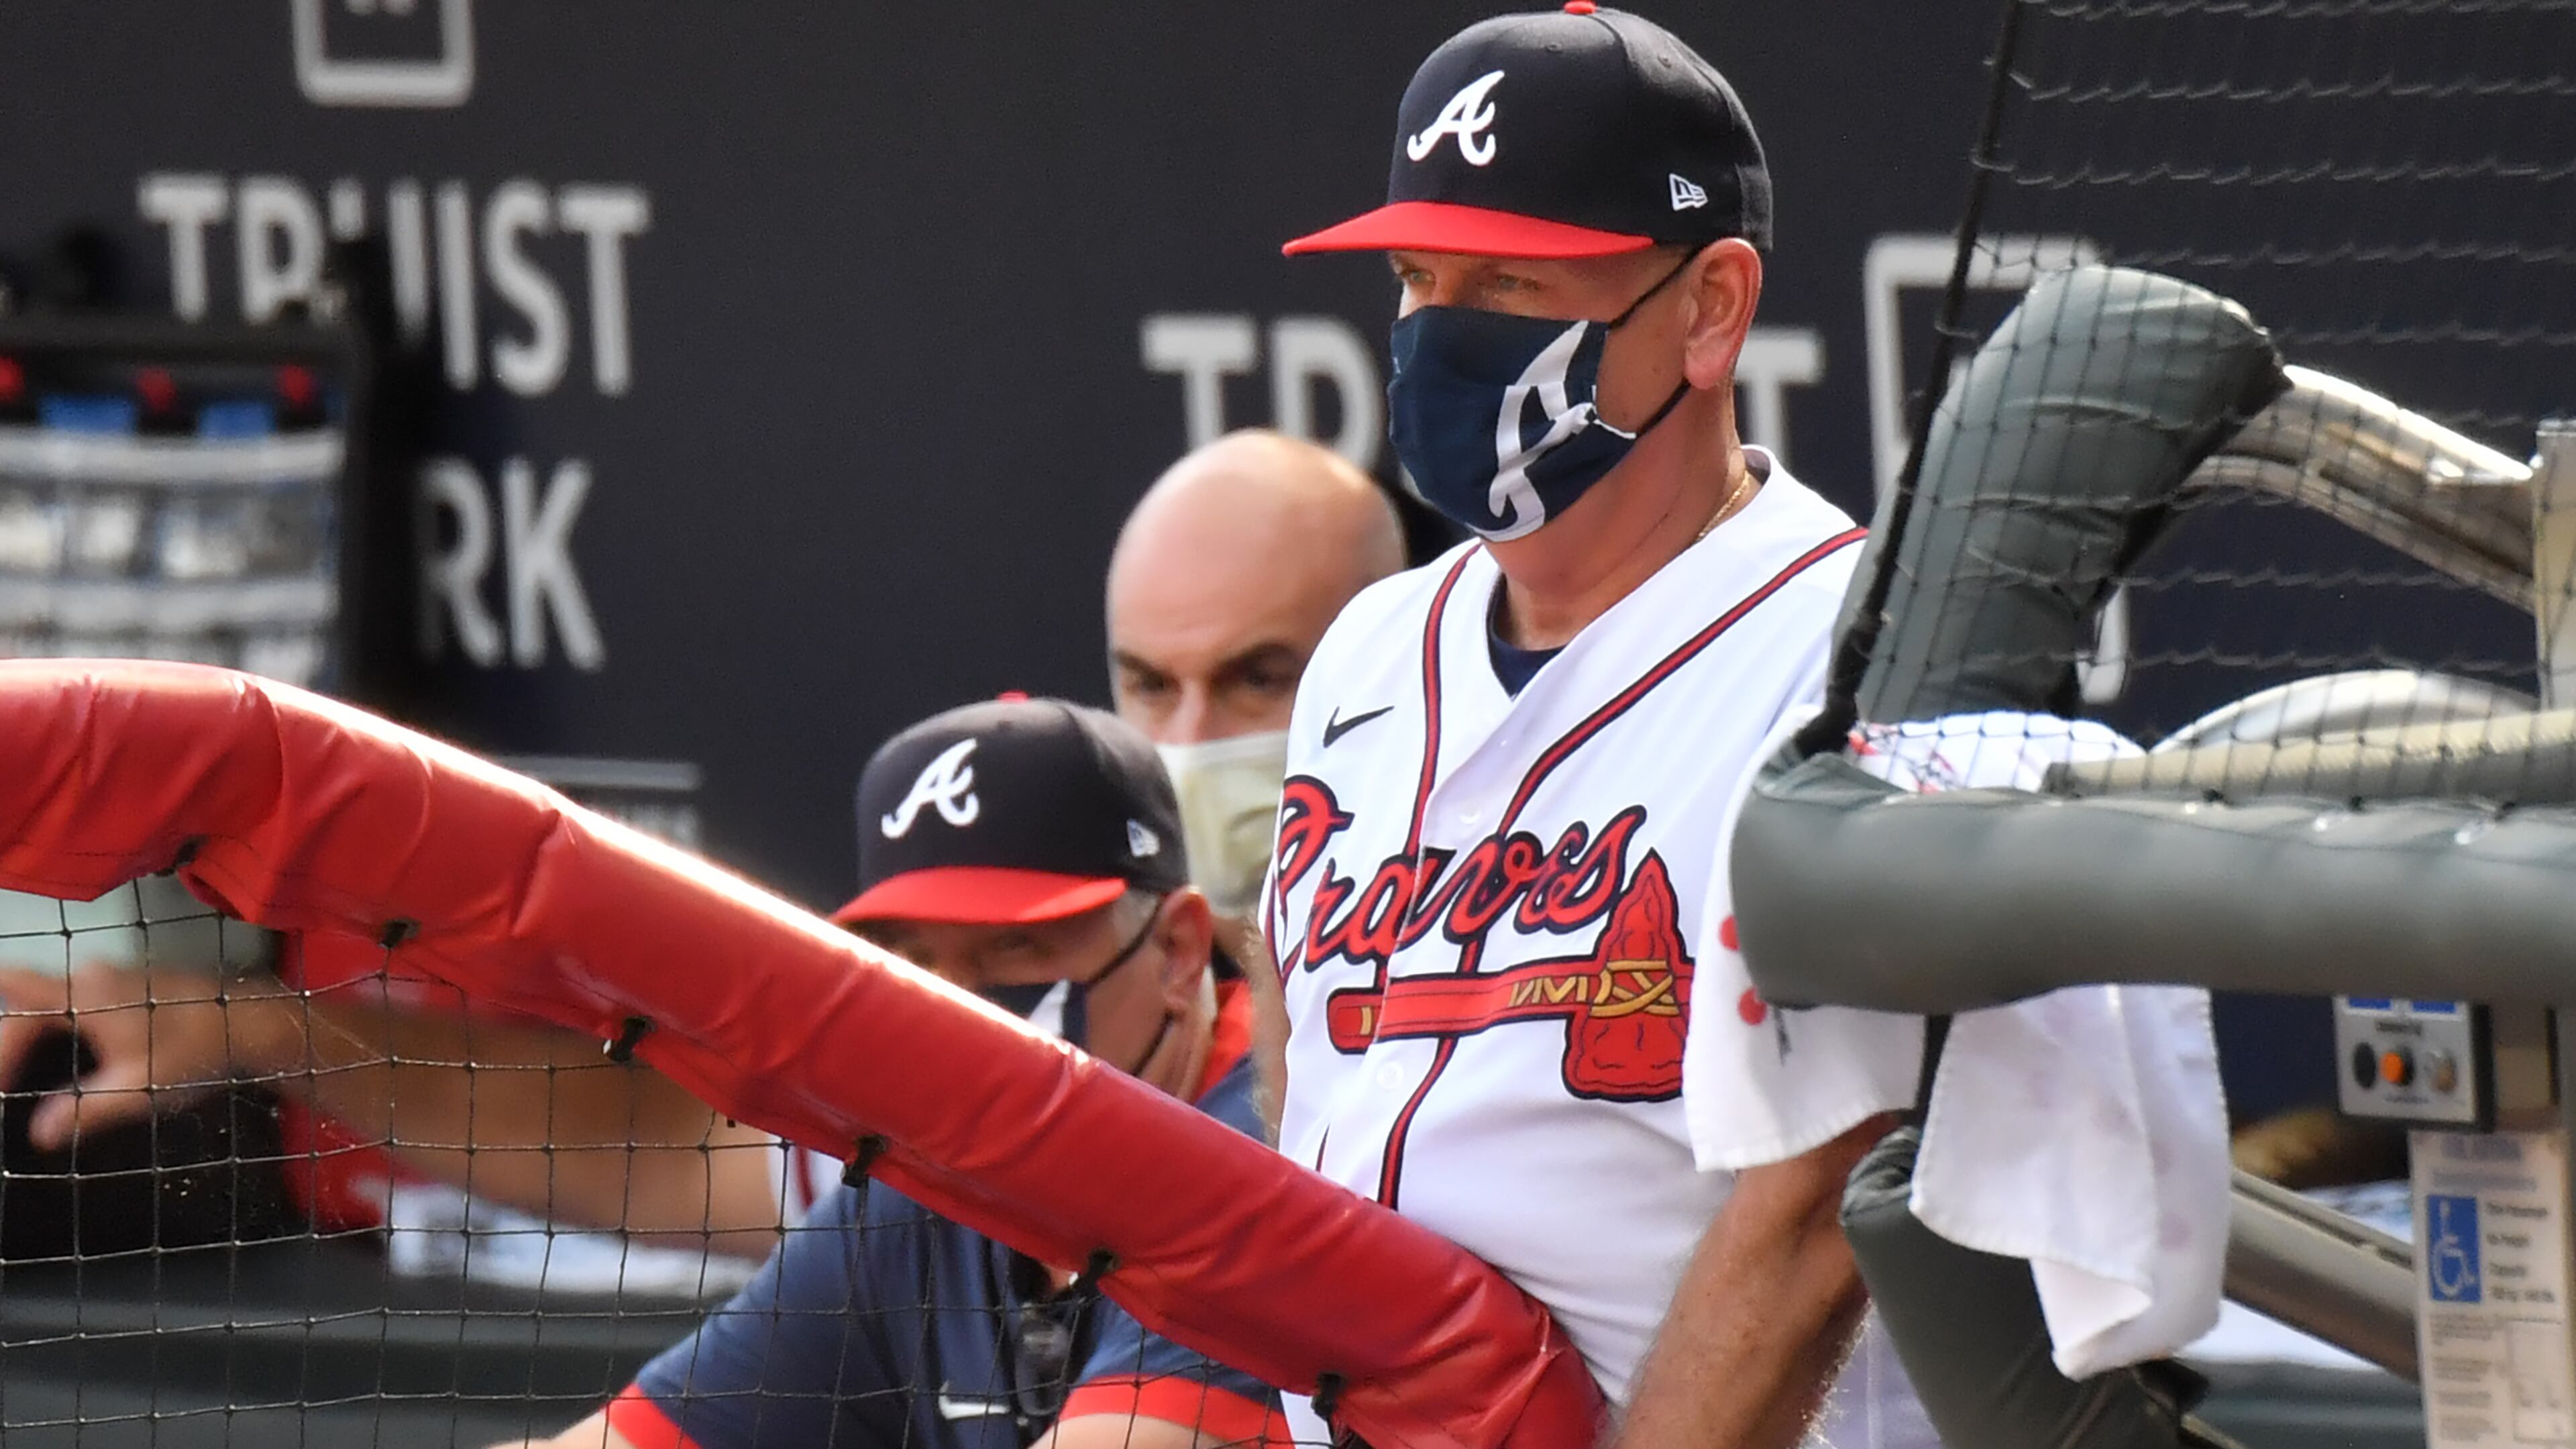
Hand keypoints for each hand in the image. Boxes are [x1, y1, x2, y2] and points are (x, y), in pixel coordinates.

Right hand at [0, 961, 300, 1150]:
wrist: (252, 1023)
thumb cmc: (197, 1054)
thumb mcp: (140, 1089)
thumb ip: (87, 1110)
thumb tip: (41, 1133)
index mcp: (86, 994)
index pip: (16, 993)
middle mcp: (94, 976)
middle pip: (28, 1006)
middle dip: (7, 1047)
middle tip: (3, 1086)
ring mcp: (112, 977)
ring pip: (51, 1005)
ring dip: (30, 1039)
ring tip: (16, 1080)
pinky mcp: (128, 987)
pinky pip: (76, 1005)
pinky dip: (57, 1032)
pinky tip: (58, 1065)